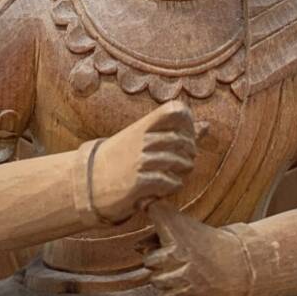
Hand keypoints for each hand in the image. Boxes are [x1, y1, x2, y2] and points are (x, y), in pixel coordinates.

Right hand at [90, 100, 200, 223]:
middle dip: (190, 154)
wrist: (89, 182)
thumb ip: (176, 133)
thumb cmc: (121, 159)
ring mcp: (139, 160)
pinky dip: (173, 185)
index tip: (186, 136)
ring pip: (178, 162)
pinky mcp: (137, 182)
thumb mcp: (143, 140)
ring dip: (184, 171)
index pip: (175, 110)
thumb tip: (207, 126)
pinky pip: (169, 182)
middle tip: (186, 162)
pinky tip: (168, 186)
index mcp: (142, 126)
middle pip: (182, 140)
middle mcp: (141, 140)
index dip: (188, 121)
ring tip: (177, 175)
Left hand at [142, 204, 250, 295]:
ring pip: (155, 279)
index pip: (155, 210)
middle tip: (176, 258)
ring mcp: (181, 273)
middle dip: (158, 261)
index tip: (145, 201)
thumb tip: (136, 247)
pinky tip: (186, 282)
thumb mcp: (186, 229)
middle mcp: (177, 251)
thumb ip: (159, 234)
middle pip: (148, 259)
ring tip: (182, 270)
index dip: (149, 206)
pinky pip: (165, 294)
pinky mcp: (186, 293)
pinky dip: (173, 290)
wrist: (238, 267)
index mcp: (179, 230)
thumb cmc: (207, 246)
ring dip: (165, 277)